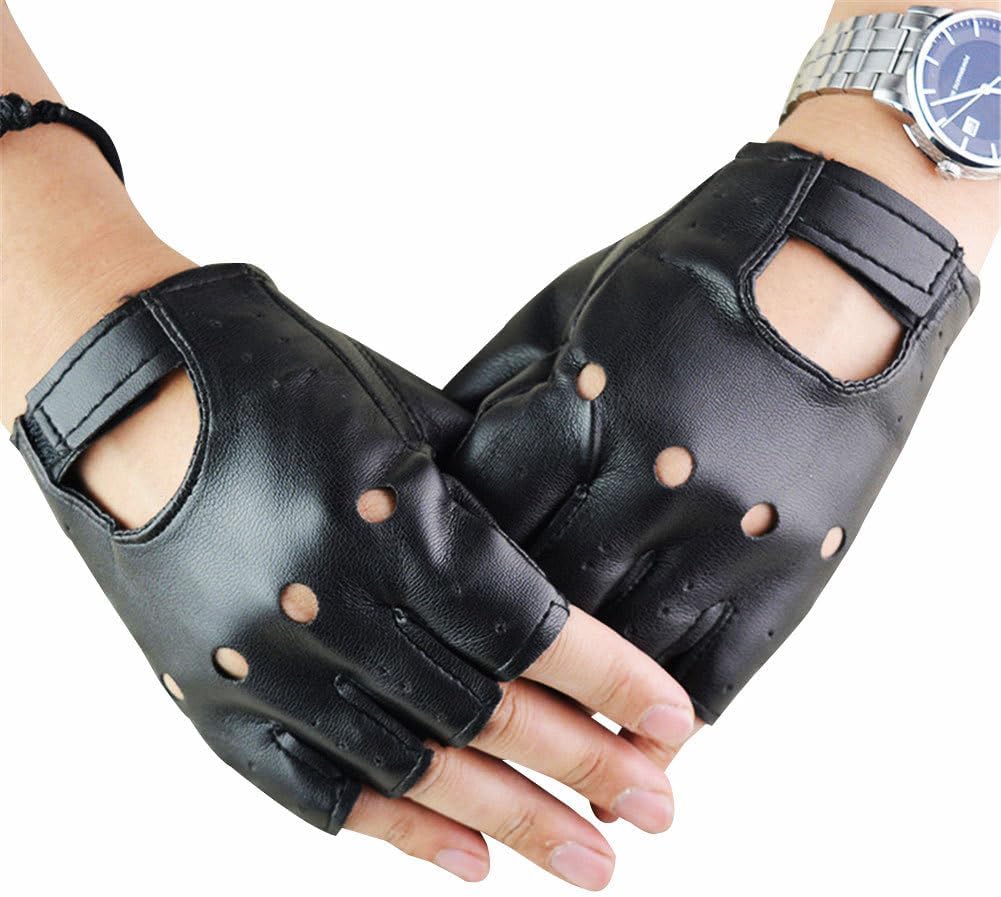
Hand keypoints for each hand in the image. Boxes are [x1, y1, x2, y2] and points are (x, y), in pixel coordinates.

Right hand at [13, 264, 693, 890]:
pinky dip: (397, 830)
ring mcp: (263, 661)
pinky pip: (314, 788)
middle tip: (659, 811)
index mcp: (388, 518)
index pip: (527, 627)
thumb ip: (479, 503)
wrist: (134, 392)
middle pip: (485, 710)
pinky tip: (471, 864)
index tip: (677, 724)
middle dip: (585, 764)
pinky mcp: (209, 697)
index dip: (611, 679)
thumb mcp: (402, 416)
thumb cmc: (284, 375)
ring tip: (593, 862)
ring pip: (414, 766)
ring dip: (512, 820)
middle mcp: (329, 604)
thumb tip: (562, 576)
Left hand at [445, 142, 977, 733]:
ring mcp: (722, 533)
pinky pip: (719, 672)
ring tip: (537, 753)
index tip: (414, 620)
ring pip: (626, 663)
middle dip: (492, 664)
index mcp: (575, 411)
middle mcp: (644, 484)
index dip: (439, 582)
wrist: (831, 267)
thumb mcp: (560, 319)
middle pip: (542, 611)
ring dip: (579, 720)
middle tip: (449, 712)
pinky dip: (670, 718)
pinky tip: (638, 744)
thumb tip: (424, 480)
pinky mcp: (789, 566)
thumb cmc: (672, 287)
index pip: (480, 531)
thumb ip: (491, 403)